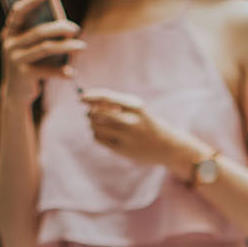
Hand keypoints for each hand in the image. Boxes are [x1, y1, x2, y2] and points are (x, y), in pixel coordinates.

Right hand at [0, 0, 85, 105]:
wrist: (16, 93)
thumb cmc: (30, 64)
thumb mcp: (32, 48)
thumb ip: (41, 35)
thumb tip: (66, 24)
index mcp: (11, 32)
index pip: (19, 11)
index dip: (32, 0)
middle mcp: (10, 43)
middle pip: (39, 31)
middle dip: (60, 28)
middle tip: (76, 28)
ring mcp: (15, 59)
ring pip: (46, 48)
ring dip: (67, 47)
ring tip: (82, 47)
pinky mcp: (23, 74)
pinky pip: (47, 70)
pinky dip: (61, 71)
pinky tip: (72, 73)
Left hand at [80, 87, 196, 171]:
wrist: (167, 146)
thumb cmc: (147, 123)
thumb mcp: (137, 108)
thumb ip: (116, 103)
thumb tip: (90, 102)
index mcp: (136, 106)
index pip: (106, 97)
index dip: (90, 97)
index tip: (80, 97)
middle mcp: (131, 121)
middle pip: (97, 113)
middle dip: (90, 112)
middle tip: (91, 113)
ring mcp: (127, 137)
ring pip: (96, 127)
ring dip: (92, 124)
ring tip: (99, 124)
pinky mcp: (122, 150)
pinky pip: (99, 139)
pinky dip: (96, 134)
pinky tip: (103, 134)